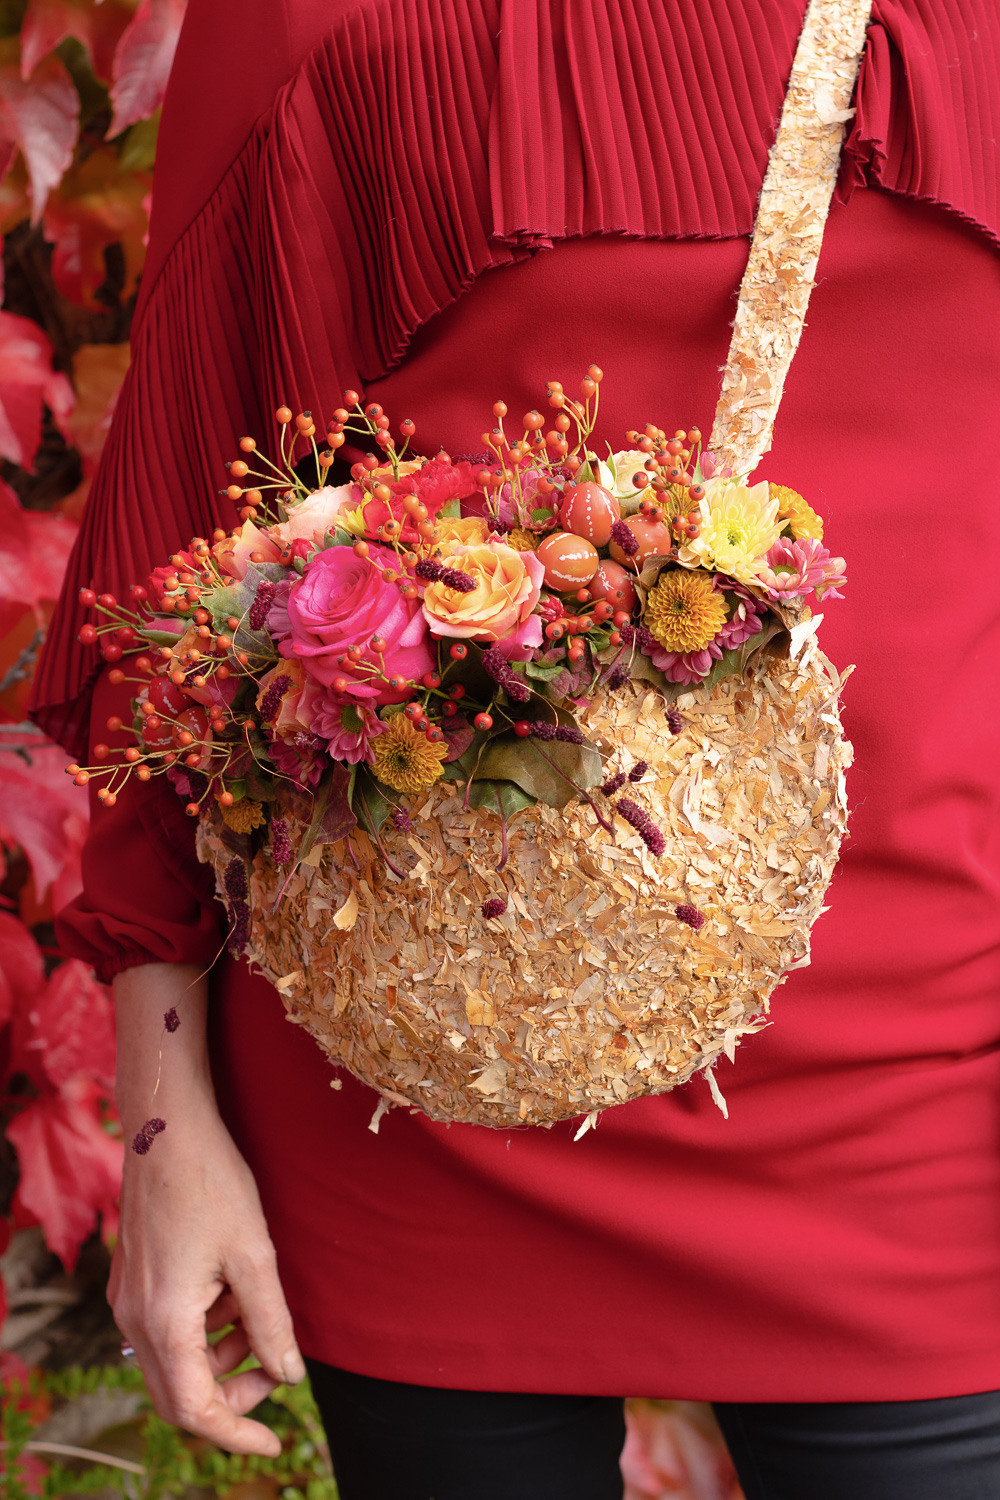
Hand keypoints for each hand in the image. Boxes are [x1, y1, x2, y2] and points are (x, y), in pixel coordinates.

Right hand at [109, 1100, 305, 1455]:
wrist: (166, 1128)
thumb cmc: (212, 1184)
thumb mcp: (253, 1255)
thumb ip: (270, 1321)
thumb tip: (288, 1375)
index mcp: (165, 1322)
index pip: (195, 1410)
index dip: (237, 1433)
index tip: (275, 1441)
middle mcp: (135, 1320)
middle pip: (178, 1395)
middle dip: (230, 1396)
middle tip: (275, 1369)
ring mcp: (127, 1299)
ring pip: (173, 1361)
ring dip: (218, 1357)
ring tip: (256, 1315)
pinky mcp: (131, 1279)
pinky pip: (165, 1329)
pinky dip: (203, 1329)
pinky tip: (231, 1291)